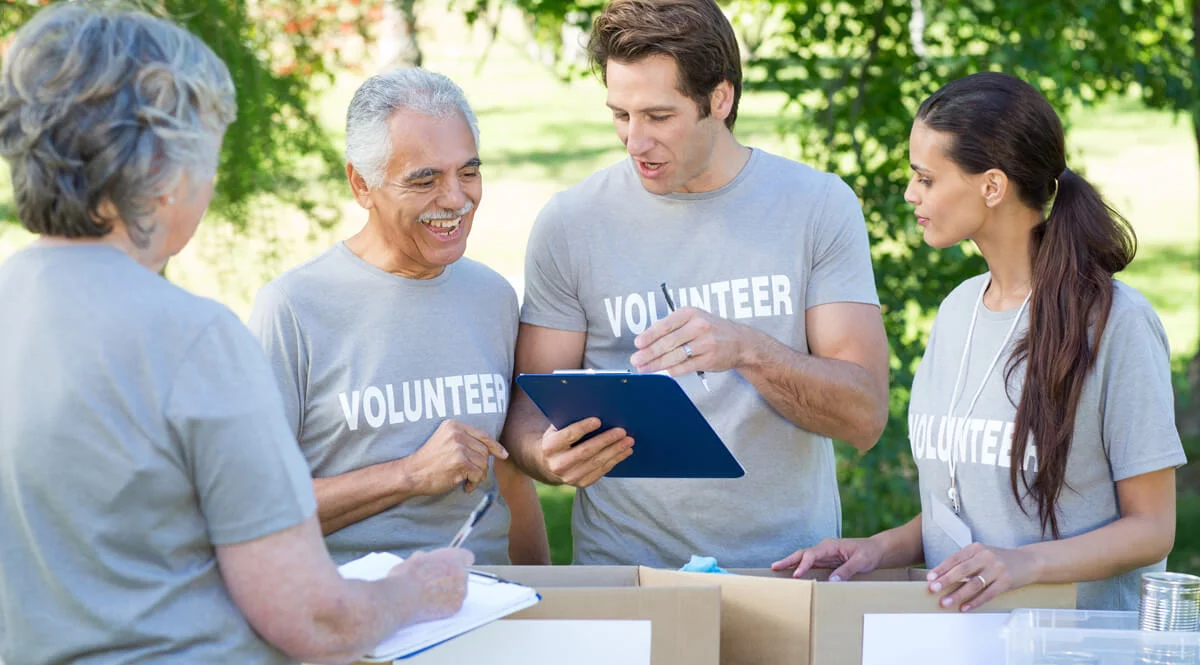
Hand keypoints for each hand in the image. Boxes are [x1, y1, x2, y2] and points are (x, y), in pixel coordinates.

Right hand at [388, 548, 473, 623]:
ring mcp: (460, 591)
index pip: (467, 556)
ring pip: (460, 589)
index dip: (458, 561)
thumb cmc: (407, 577)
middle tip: (436, 581)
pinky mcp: (456, 607)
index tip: (453, 565)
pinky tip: (433, 603)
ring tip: (432, 594)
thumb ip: (430, 558)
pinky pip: (455, 603)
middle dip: (451, 577)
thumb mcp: (416, 558)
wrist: (402, 598)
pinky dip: (447, 604)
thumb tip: (427, 560)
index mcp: (453, 558)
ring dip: (450, 591)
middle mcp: (461, 573)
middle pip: (462, 574)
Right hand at [407, 420, 508, 494]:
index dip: (495, 446)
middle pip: (484, 451)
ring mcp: (459, 447)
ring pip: (483, 464)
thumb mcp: (445, 441)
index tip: (503, 454)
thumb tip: (492, 450)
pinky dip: (474, 483)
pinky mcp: (460, 462)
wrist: (412, 473)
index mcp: (454, 425)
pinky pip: (478, 474)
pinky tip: (465, 485)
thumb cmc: (429, 461)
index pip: (482, 435)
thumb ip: (465, 440)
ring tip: (466, 480)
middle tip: (471, 475)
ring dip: (478, 476)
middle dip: (481, 466)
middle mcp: (457, 433)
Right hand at [538, 417, 633, 487]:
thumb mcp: (557, 429)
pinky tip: (625, 452)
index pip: (568, 436)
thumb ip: (570, 421)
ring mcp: (570, 477)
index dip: (583, 428)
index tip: (598, 420)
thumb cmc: (557, 439)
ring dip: (616, 451)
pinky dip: (615, 460)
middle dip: (606, 440)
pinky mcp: (581, 483)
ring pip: (597, 462)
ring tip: (629, 441)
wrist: (547, 464)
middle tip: (622, 431)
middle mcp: (558, 464)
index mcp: (549, 447)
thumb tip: (594, 408)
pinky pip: (601, 471)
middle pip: (586, 451)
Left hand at [630, 307, 749, 375]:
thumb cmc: (713, 330)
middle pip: (668, 342)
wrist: (741, 342)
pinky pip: (686, 366)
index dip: (649, 335)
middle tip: (636, 359)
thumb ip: (673, 326)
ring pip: (675, 355)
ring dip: (656, 364)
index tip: (638, 343)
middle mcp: (698, 327)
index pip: (665, 325)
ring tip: (644, 368)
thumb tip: (649, 338)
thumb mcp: (694, 319)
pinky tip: (662, 372)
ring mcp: (705, 344)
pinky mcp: (708, 359)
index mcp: (691, 313)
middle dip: (649, 352)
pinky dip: (672, 370)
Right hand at [771, 537, 884, 579]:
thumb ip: (847, 570)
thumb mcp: (861, 561)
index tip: (796, 575)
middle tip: (774, 567)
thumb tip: (831, 581)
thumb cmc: (869, 553)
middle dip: (788, 560)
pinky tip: (792, 574)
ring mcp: (824, 555)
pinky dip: (799, 568)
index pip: (812, 555)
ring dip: (790, 564)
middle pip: (802, 554)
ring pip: (803, 559)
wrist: (876, 550)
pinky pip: (809, 565)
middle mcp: (824, 549)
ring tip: (777, 570)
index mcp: (830, 546)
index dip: (803, 565)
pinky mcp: (826, 562)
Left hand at [926, 543, 1039, 611]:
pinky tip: (964, 608)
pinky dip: (975, 602)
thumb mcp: (982, 554)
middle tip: (933, 589)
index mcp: (976, 548)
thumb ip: (966, 562)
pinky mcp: (1006, 581)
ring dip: (957, 595)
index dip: (941, 569)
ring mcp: (997, 569)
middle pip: (962, 570)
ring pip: (973, 584)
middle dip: (945, 581)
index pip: (955, 559)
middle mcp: (986, 556)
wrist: (1029, 561)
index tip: (930, 578)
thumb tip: (943, 576)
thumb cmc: (999, 559)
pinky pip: (987, 594)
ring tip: (945, 602)